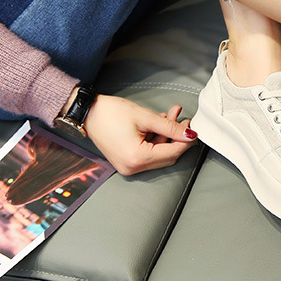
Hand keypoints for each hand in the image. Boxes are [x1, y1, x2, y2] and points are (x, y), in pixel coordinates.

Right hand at [83, 94, 198, 175]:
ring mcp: (128, 166)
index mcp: (136, 158)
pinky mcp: (126, 161)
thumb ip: (170, 127)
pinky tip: (159, 123)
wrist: (87, 113)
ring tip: (170, 115)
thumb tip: (189, 134)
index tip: (193, 129)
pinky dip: (156, 139)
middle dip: (176, 137)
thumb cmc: (110, 113)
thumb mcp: (145, 117)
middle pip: (166, 156)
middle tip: (182, 120)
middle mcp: (132, 167)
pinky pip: (148, 153)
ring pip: (158, 154)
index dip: (185, 141)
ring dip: (166, 136)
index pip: (171, 153)